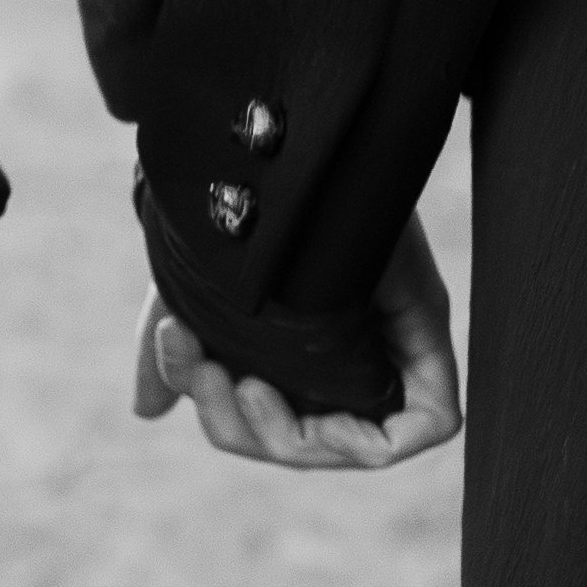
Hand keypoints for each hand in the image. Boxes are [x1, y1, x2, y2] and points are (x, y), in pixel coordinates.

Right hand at [131, 214, 461, 469]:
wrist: (311, 139)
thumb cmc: (265, 208)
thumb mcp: (205, 288)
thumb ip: (180, 353)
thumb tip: (148, 410)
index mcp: (303, 356)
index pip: (268, 425)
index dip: (220, 414)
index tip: (180, 346)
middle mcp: (353, 362)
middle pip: (300, 444)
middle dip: (233, 423)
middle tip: (204, 367)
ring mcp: (396, 358)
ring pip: (354, 447)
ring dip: (279, 432)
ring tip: (242, 379)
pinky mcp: (438, 348)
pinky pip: (429, 427)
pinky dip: (370, 436)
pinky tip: (304, 396)